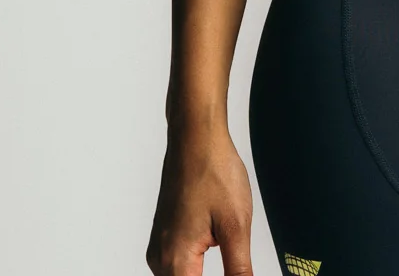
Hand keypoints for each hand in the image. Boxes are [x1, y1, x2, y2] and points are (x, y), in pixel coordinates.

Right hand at [145, 122, 255, 275]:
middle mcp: (160, 259)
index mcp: (176, 261)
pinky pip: (177, 266)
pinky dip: (195, 269)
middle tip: (236, 265)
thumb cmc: (213, 171)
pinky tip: (215, 251)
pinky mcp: (164, 237)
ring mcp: (160, 248)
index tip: (236, 272)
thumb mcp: (236, 226)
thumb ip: (239, 270)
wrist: (195, 137)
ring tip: (228, 257)